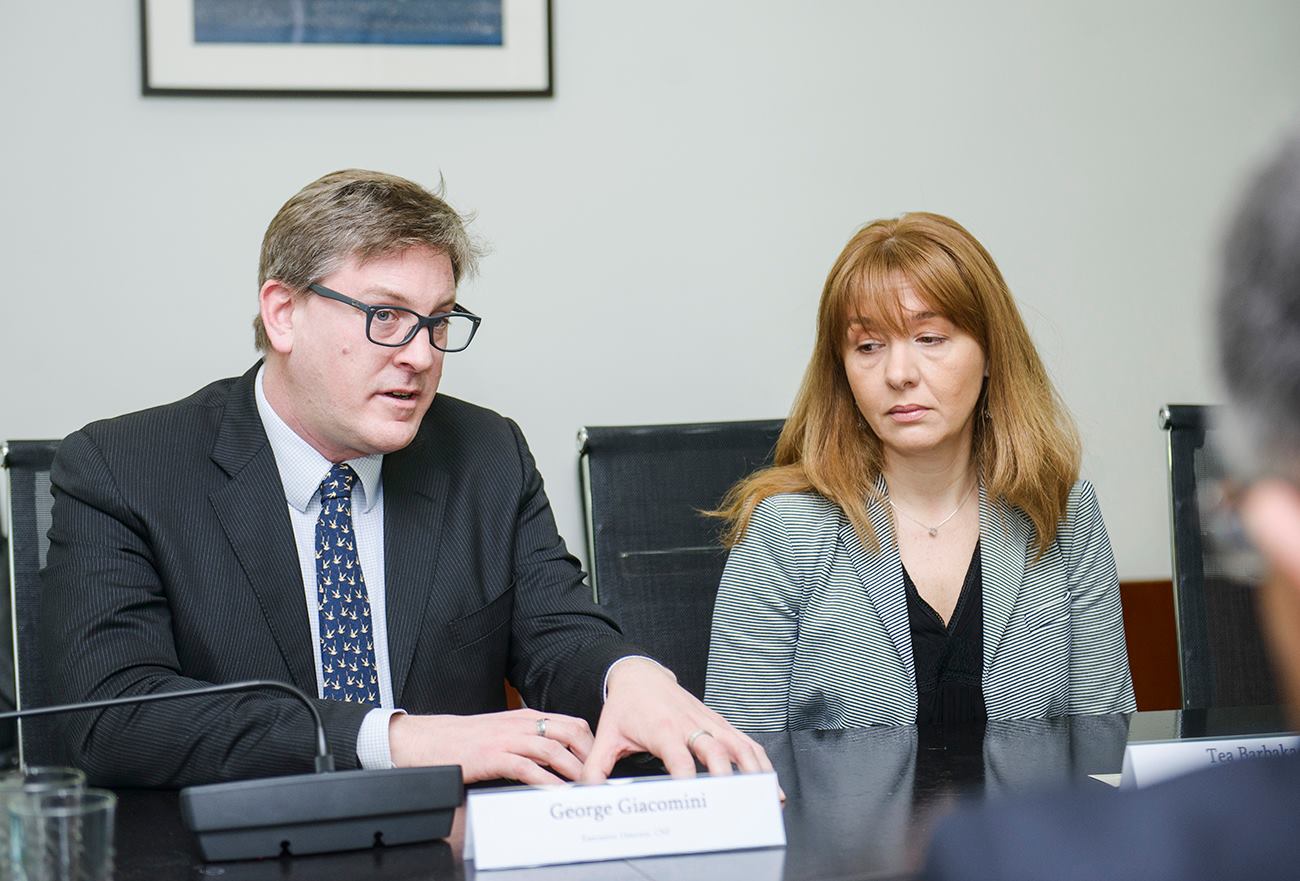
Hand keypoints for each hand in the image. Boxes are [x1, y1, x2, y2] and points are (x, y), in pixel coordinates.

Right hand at [389, 709, 592, 784]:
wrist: (427, 740)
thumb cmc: (463, 740)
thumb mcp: (502, 733)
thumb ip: (527, 740)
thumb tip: (555, 760)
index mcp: (525, 717)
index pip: (571, 723)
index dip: (591, 743)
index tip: (601, 763)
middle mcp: (520, 724)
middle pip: (569, 733)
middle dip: (590, 756)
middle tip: (600, 778)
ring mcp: (506, 738)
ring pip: (552, 749)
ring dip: (573, 770)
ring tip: (585, 788)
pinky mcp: (492, 756)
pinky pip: (526, 767)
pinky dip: (545, 781)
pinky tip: (555, 793)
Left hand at [580, 658, 774, 780]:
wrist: (639, 674)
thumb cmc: (625, 707)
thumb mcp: (607, 736)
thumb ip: (597, 768)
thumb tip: (587, 794)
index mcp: (662, 730)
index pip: (679, 757)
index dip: (687, 776)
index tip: (694, 797)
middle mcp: (689, 724)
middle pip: (714, 749)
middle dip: (727, 775)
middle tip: (736, 801)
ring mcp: (707, 721)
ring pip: (737, 743)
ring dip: (753, 768)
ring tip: (767, 793)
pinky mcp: (717, 721)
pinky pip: (743, 738)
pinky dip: (758, 757)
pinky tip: (767, 777)